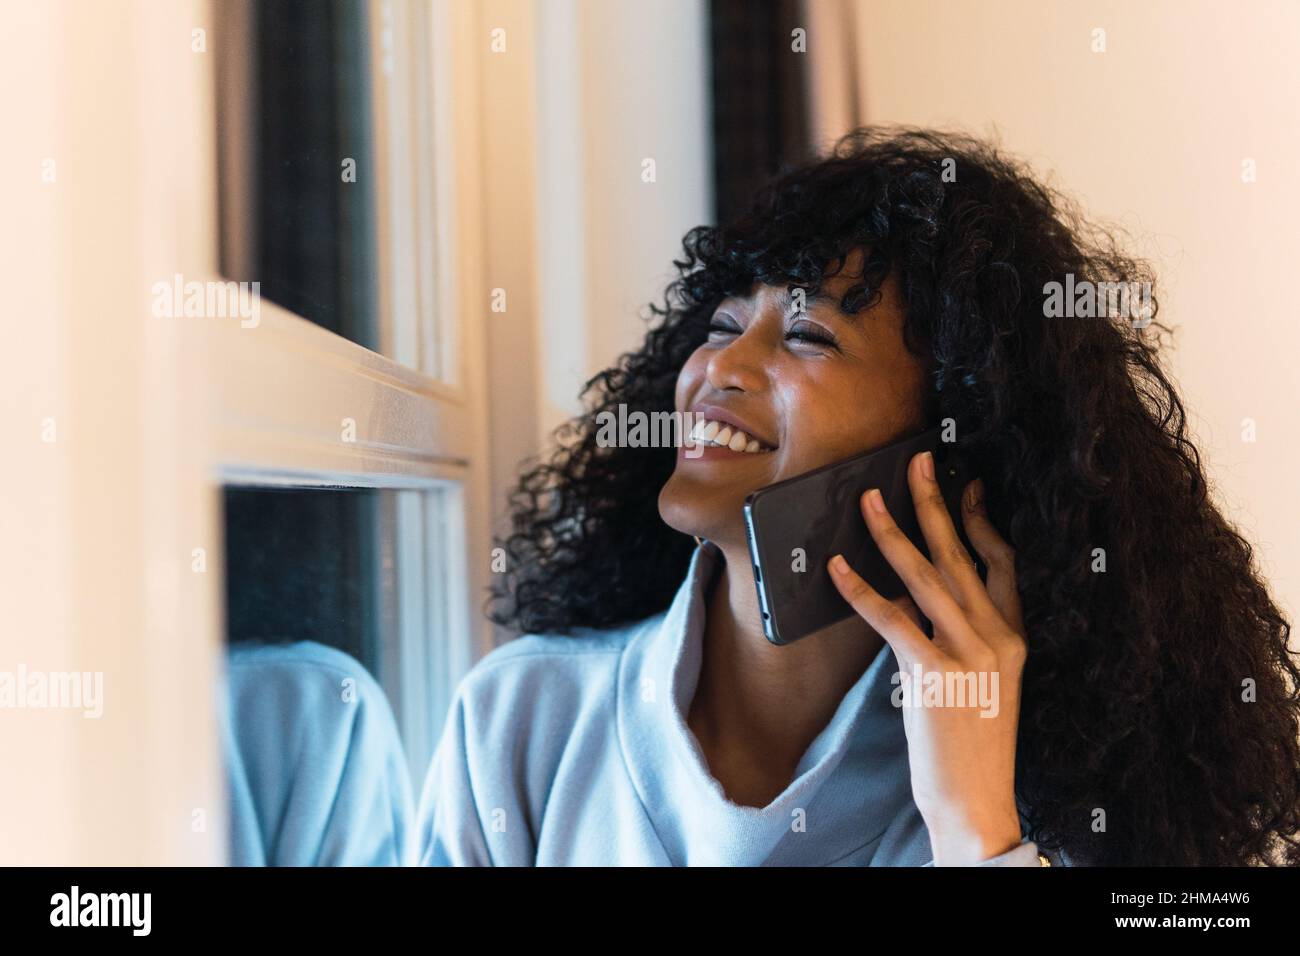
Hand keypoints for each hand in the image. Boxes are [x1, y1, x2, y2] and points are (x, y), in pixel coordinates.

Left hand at [826, 450, 1027, 864]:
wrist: (978, 802)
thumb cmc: (971, 745)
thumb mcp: (979, 683)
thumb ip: (954, 638)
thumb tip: (909, 598)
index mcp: (1013, 638)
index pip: (1003, 564)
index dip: (982, 522)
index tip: (966, 487)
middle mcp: (997, 638)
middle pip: (962, 555)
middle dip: (934, 504)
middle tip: (917, 462)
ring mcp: (969, 654)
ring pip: (926, 577)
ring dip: (891, 533)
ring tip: (866, 500)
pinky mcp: (934, 674)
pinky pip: (892, 619)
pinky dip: (861, 590)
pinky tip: (837, 567)